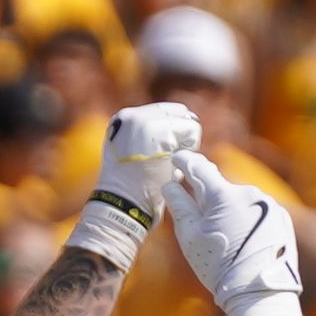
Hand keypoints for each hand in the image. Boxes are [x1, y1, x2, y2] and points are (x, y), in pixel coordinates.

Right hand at [86, 100, 200, 226]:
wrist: (123, 204)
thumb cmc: (131, 185)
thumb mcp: (130, 152)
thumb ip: (147, 133)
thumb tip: (182, 119)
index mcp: (123, 118)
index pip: (164, 111)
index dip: (172, 130)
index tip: (164, 151)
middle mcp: (132, 115)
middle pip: (177, 112)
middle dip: (179, 133)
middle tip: (169, 158)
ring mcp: (146, 121)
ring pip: (186, 120)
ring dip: (185, 142)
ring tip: (169, 162)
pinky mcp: (162, 131)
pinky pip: (192, 129)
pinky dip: (191, 146)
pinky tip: (175, 163)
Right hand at [168, 154, 307, 315]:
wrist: (259, 289)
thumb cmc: (218, 264)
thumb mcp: (190, 236)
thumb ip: (179, 206)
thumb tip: (171, 185)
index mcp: (222, 194)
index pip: (199, 168)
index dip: (185, 161)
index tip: (177, 157)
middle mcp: (248, 192)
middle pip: (219, 187)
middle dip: (204, 195)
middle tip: (192, 209)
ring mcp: (267, 204)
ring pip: (237, 201)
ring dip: (225, 210)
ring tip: (219, 236)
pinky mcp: (280, 217)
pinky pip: (254, 212)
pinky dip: (243, 219)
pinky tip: (238, 241)